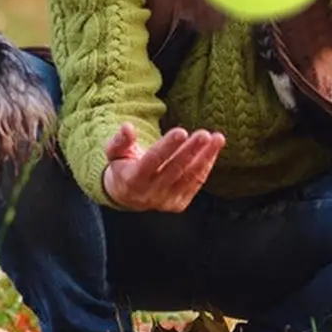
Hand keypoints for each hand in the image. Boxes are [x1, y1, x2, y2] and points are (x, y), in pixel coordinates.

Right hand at [102, 123, 225, 211]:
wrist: (127, 196)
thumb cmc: (122, 167)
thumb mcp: (114, 153)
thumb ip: (120, 140)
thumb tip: (127, 127)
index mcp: (133, 180)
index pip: (152, 161)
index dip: (167, 147)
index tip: (181, 132)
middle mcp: (150, 193)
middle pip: (175, 169)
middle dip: (191, 150)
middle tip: (204, 134)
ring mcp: (166, 201)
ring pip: (189, 177)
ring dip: (205, 157)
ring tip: (217, 138)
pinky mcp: (178, 204)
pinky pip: (195, 183)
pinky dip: (206, 166)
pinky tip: (213, 150)